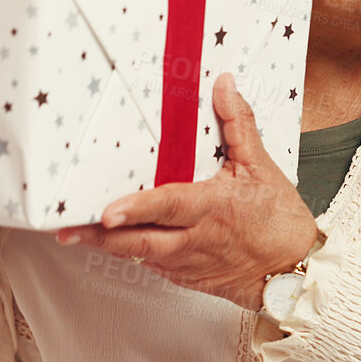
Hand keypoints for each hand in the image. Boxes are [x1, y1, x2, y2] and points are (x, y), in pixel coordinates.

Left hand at [53, 72, 319, 311]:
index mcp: (212, 209)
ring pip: (139, 256)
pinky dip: (131, 252)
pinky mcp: (185, 277)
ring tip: (75, 232)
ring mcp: (187, 263)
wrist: (293, 271)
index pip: (168, 207)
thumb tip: (224, 84)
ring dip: (108, 245)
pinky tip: (112, 240)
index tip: (108, 210)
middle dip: (100, 235)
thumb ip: (238, 124)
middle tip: (67, 227)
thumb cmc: (278, 220)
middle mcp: (195, 240)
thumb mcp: (262, 166)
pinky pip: (151, 264)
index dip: (136, 209)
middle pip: (139, 242)